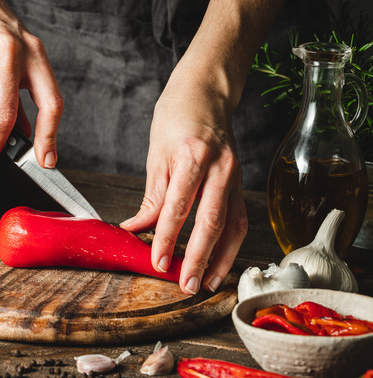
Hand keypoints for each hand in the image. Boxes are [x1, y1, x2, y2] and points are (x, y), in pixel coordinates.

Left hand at [120, 65, 247, 294]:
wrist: (206, 93)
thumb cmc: (176, 118)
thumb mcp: (156, 154)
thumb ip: (152, 196)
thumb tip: (137, 228)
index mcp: (192, 157)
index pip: (178, 207)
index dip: (166, 238)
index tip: (157, 262)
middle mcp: (219, 168)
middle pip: (211, 221)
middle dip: (198, 258)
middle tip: (187, 284)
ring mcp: (234, 175)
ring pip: (232, 225)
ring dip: (221, 258)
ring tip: (208, 283)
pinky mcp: (239, 182)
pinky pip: (239, 218)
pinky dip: (230, 243)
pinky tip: (220, 261)